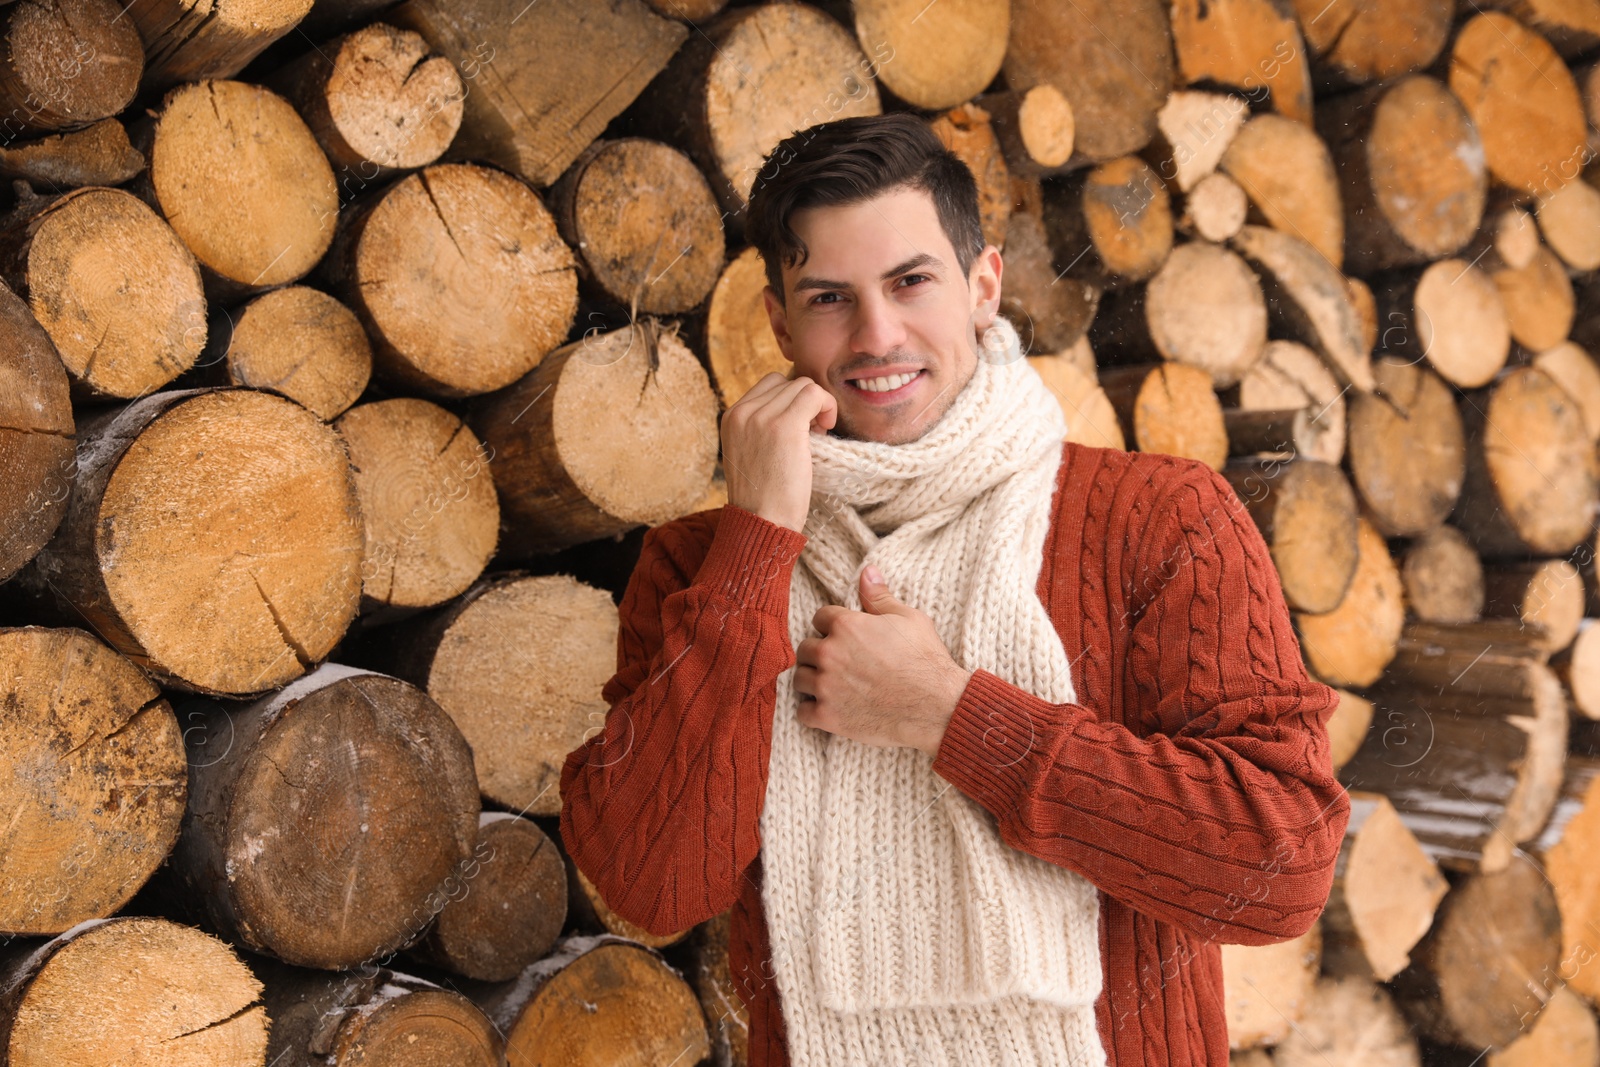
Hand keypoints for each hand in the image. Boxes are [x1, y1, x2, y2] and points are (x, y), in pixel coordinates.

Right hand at [721, 371, 836, 532]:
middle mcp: (742, 412)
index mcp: (731, 417)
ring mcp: (761, 417)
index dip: (790, 402)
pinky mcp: (784, 426)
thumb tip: (802, 404)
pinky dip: (827, 406)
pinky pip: (814, 394)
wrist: (762, 523)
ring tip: (816, 436)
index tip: (799, 430)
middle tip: (811, 435)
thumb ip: (763, 426)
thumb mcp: (752, 453)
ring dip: (816, 406)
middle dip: (804, 404)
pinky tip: (826, 429)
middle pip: (787, 382)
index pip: (769, 385)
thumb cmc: (765, 497)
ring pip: (802, 385)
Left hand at [793, 565, 971, 756]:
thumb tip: (867, 571)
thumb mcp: (908, 618)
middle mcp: (829, 653)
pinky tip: (829, 708)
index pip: (820, 618)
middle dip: (819, 653)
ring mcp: (826, 686)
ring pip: (799, 678)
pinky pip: (802, 712)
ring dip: (812, 680)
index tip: (844, 637)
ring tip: (831, 684)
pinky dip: (812, 711)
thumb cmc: (925, 660)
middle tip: (839, 663)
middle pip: (805, 648)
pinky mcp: (828, 717)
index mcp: (845, 626)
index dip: (832, 626)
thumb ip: (879, 596)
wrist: (937, 706)